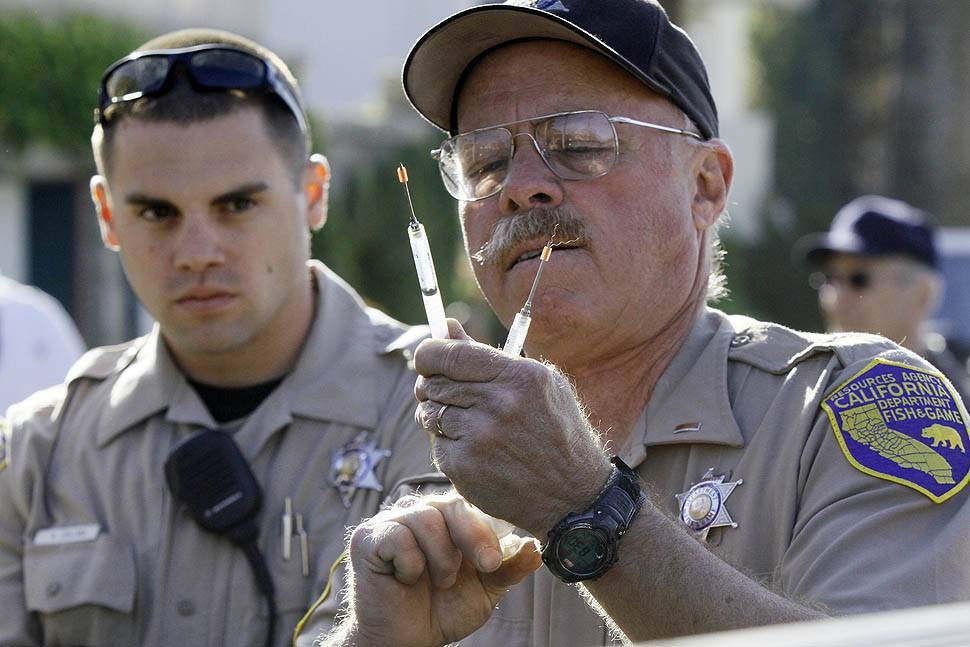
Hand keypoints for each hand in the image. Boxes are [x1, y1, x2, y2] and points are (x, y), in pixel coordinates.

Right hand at [344, 491, 540, 646]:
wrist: (408, 641)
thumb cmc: (443, 610)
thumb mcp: (486, 590)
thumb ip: (509, 566)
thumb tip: (536, 547)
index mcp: (447, 518)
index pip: (470, 500)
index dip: (486, 527)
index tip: (495, 560)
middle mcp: (420, 512)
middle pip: (451, 504)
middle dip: (473, 539)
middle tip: (484, 567)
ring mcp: (391, 522)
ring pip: (426, 519)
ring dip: (441, 558)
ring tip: (440, 581)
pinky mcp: (368, 538)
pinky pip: (397, 537)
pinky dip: (410, 564)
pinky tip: (406, 579)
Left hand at [414, 320, 611, 536]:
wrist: (572, 496)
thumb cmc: (557, 432)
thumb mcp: (538, 385)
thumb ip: (488, 355)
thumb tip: (446, 326)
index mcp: (520, 376)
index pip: (450, 354)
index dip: (429, 354)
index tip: (427, 360)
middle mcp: (499, 404)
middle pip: (434, 382)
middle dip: (431, 386)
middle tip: (444, 395)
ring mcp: (480, 437)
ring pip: (430, 413)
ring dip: (437, 416)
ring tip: (463, 424)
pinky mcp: (466, 467)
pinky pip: (436, 445)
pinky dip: (447, 446)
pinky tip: (473, 451)